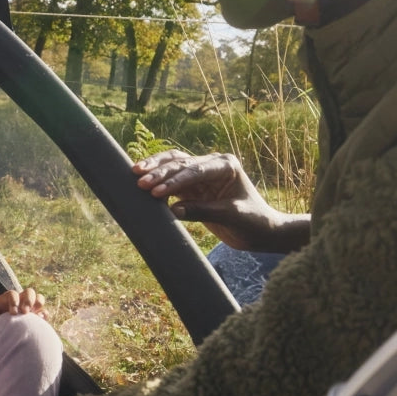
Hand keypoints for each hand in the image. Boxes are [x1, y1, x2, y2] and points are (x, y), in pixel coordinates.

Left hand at [0, 286, 46, 330]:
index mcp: (7, 298)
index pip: (13, 294)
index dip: (14, 301)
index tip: (12, 313)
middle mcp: (20, 299)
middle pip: (29, 292)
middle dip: (29, 300)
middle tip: (25, 312)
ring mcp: (28, 307)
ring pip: (38, 299)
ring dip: (38, 304)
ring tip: (35, 315)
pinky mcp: (34, 316)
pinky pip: (43, 312)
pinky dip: (44, 314)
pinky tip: (42, 321)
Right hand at [131, 149, 309, 252]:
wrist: (261, 231)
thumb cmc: (253, 222)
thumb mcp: (231, 217)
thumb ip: (203, 211)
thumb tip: (172, 210)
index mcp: (225, 165)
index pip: (195, 170)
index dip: (175, 181)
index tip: (157, 192)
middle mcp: (212, 164)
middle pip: (180, 164)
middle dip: (159, 173)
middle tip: (140, 183)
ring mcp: (201, 174)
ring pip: (172, 165)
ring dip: (154, 170)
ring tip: (134, 174)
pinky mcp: (193, 186)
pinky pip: (171, 179)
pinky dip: (156, 180)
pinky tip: (140, 180)